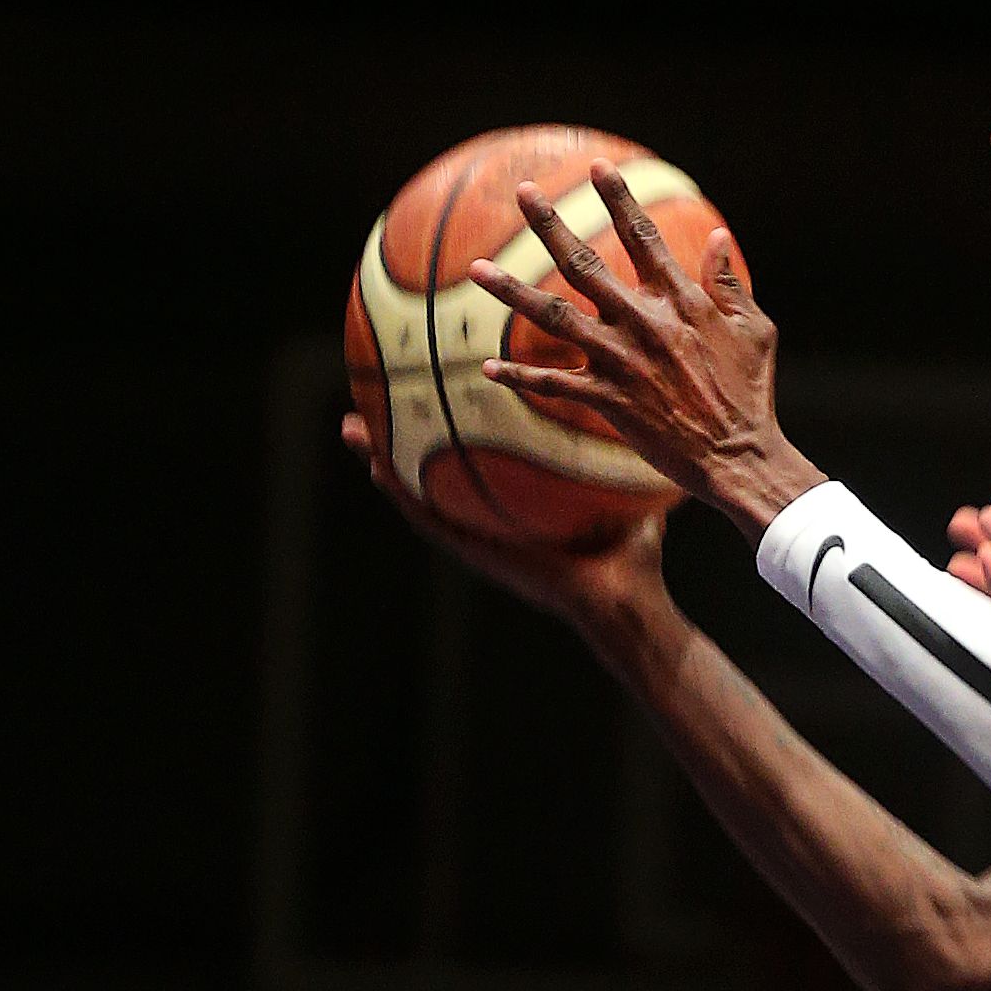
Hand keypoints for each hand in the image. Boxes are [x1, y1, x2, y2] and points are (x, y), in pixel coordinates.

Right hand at [341, 411, 668, 631]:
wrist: (627, 601)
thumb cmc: (634, 556)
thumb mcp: (624, 487)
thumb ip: (623, 451)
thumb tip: (638, 402)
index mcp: (516, 509)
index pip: (476, 460)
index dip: (452, 428)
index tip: (430, 389)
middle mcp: (490, 521)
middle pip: (435, 470)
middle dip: (403, 437)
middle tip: (370, 401)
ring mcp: (480, 540)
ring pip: (418, 493)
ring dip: (383, 462)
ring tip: (352, 427)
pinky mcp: (480, 555)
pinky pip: (433, 520)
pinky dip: (404, 496)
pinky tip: (379, 467)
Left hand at [468, 162, 828, 541]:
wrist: (738, 456)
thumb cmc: (751, 392)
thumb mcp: (754, 329)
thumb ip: (729, 283)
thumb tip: (717, 236)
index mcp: (680, 300)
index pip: (642, 236)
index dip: (618, 199)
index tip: (598, 168)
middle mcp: (643, 323)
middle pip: (583, 263)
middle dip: (550, 224)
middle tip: (524, 192)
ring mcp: (621, 361)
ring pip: (553, 316)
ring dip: (511, 291)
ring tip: (477, 268)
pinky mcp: (608, 400)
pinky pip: (552, 384)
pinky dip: (519, 377)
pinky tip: (487, 368)